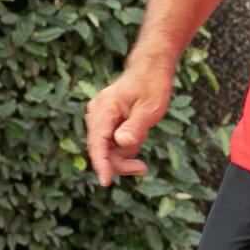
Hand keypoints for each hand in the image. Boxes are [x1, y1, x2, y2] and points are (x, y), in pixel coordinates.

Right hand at [84, 60, 174, 186]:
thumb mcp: (150, 108)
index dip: (101, 164)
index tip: (106, 182)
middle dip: (120, 161)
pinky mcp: (106, 120)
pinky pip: (112, 140)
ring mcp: (99, 116)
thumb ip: (135, 126)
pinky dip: (126, 142)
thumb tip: (122, 143)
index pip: (97, 143)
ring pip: (107, 146)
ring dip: (125, 150)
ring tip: (144, 133)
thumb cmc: (153, 85)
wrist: (152, 67)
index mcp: (104, 109)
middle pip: (101, 149)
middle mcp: (96, 113)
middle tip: (142, 168)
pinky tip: (139, 132)